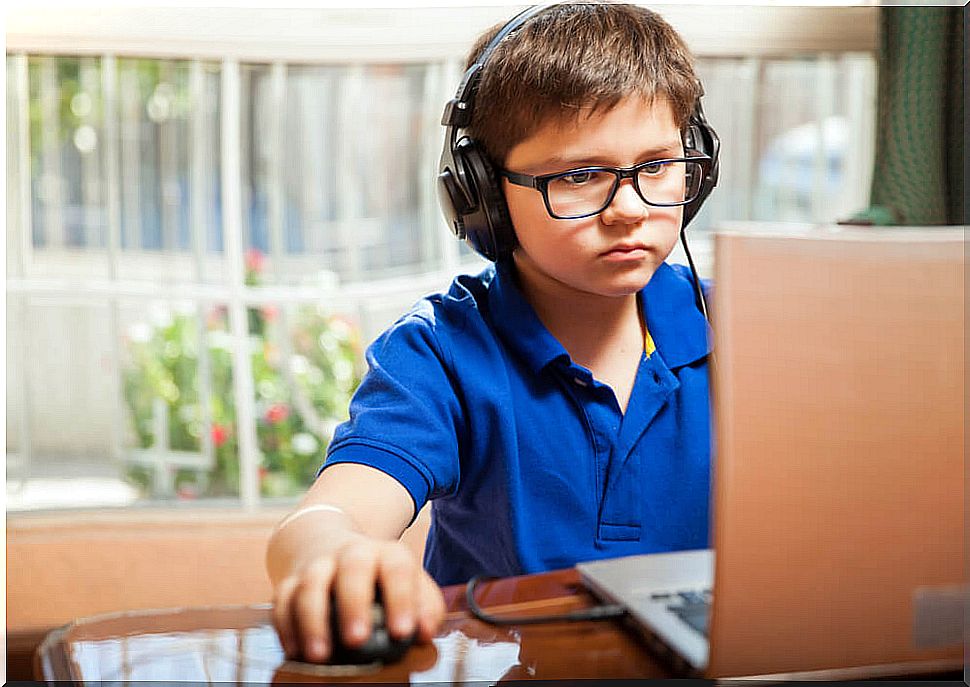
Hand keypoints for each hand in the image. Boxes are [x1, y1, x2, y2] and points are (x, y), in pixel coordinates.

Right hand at [271, 536, 445, 662]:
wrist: (333, 546)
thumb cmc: (380, 577)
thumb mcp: (409, 582)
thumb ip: (425, 606)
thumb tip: (425, 632)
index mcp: (386, 554)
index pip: (397, 569)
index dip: (401, 599)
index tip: (403, 632)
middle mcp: (351, 554)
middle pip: (353, 569)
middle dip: (354, 604)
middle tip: (358, 640)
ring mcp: (318, 566)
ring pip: (311, 585)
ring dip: (313, 621)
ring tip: (320, 655)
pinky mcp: (290, 581)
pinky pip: (282, 601)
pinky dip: (286, 627)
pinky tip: (295, 651)